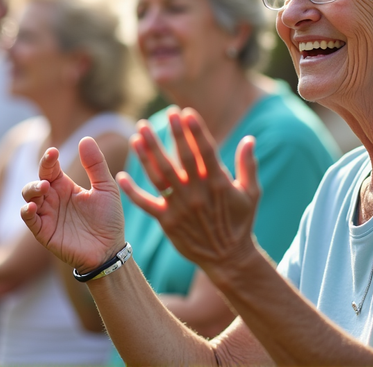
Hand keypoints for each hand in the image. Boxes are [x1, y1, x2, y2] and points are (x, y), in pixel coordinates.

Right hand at [21, 137, 124, 273]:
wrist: (110, 250)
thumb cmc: (109, 219)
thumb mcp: (106, 188)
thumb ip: (96, 165)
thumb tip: (85, 138)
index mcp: (66, 186)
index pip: (51, 167)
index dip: (49, 158)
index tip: (54, 152)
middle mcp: (53, 198)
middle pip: (36, 179)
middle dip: (39, 174)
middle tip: (49, 176)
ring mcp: (47, 214)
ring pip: (29, 196)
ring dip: (32, 189)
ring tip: (43, 188)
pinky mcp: (43, 231)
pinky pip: (28, 219)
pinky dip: (26, 211)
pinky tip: (32, 206)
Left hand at [118, 108, 260, 275]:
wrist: (228, 258)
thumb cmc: (241, 222)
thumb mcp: (251, 194)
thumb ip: (248, 165)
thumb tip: (249, 139)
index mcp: (218, 184)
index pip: (205, 152)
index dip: (195, 132)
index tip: (186, 113)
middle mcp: (197, 193)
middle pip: (182, 159)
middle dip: (173, 135)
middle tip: (164, 114)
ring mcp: (180, 208)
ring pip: (160, 176)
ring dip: (148, 155)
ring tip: (138, 135)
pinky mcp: (168, 222)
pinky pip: (146, 205)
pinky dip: (132, 193)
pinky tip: (120, 177)